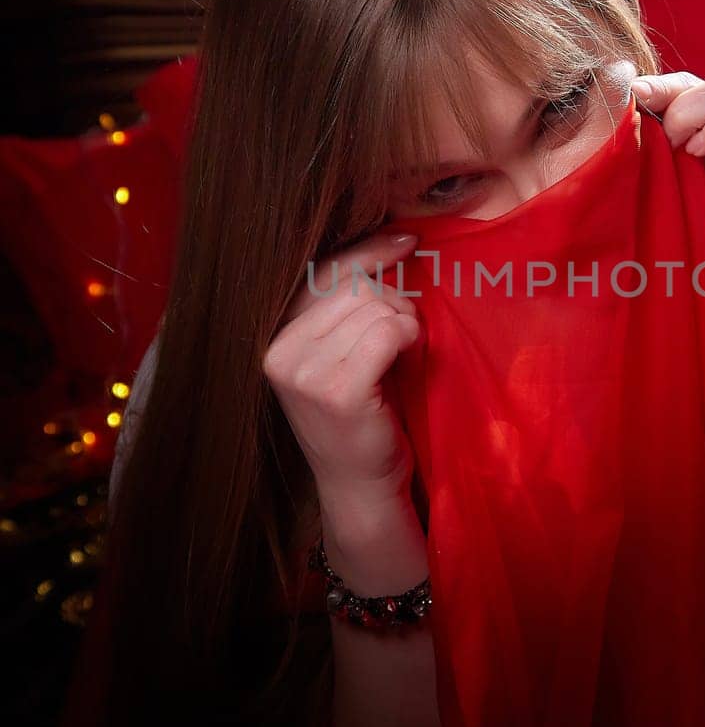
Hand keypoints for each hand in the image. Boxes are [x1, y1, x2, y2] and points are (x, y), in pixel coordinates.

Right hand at [263, 228, 422, 515]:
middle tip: (404, 336)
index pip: (321, 274)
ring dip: (403, 323)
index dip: (368, 251)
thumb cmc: (363, 416)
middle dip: (392, 302)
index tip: (406, 240)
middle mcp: (279, 353)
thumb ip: (350, 307)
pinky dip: (407, 337)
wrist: (361, 486)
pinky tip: (407, 358)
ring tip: (402, 352)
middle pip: (354, 289)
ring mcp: (303, 374)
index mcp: (275, 339)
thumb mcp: (344, 354)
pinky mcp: (336, 392)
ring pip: (373, 308)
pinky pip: (386, 332)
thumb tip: (394, 240)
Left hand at [630, 70, 704, 280]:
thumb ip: (647, 129)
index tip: (638, 99)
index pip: (694, 84)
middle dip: (690, 109)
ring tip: (695, 158)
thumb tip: (634, 86)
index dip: (666, 88)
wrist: (695, 274)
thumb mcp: (652, 168)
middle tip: (669, 144)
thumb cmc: (673, 216)